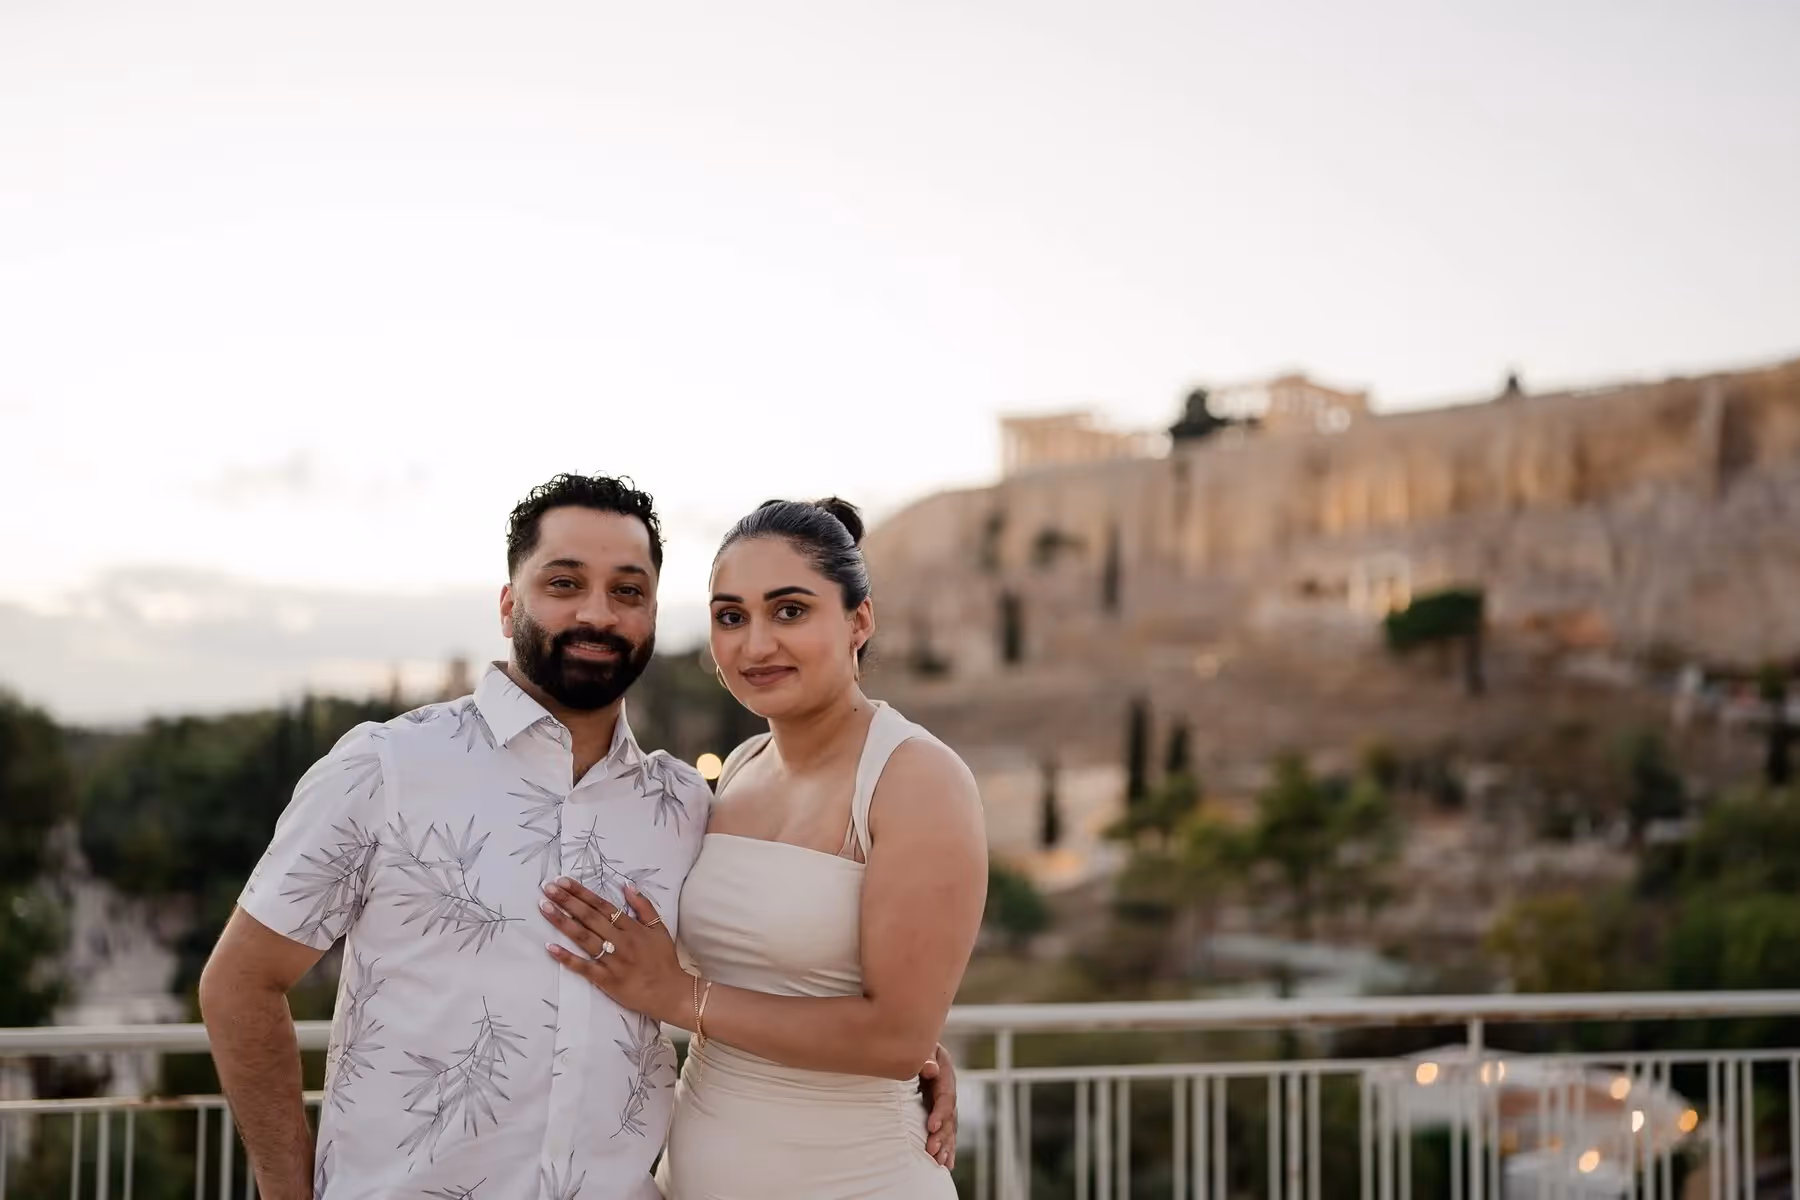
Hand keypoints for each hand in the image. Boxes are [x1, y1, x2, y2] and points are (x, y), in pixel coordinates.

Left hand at [540, 877, 686, 1024]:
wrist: (669, 992)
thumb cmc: (663, 960)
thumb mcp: (659, 929)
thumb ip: (644, 907)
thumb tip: (627, 886)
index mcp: (632, 928)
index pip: (602, 906)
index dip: (582, 893)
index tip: (564, 881)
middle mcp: (620, 941)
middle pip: (589, 917)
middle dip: (567, 901)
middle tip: (548, 888)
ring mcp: (611, 960)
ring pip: (584, 937)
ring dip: (563, 922)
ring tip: (545, 908)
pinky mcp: (605, 980)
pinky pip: (583, 967)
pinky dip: (567, 957)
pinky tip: (550, 947)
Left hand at [918, 1041, 957, 1168]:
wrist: (905, 1043)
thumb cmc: (907, 1042)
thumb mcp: (918, 1045)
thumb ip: (924, 1057)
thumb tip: (930, 1069)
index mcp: (944, 1069)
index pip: (946, 1094)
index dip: (941, 1111)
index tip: (932, 1126)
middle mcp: (947, 1086)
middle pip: (950, 1114)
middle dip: (942, 1134)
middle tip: (933, 1152)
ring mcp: (943, 1099)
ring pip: (948, 1125)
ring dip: (945, 1145)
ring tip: (940, 1163)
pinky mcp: (937, 1109)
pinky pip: (945, 1130)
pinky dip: (946, 1146)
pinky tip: (947, 1163)